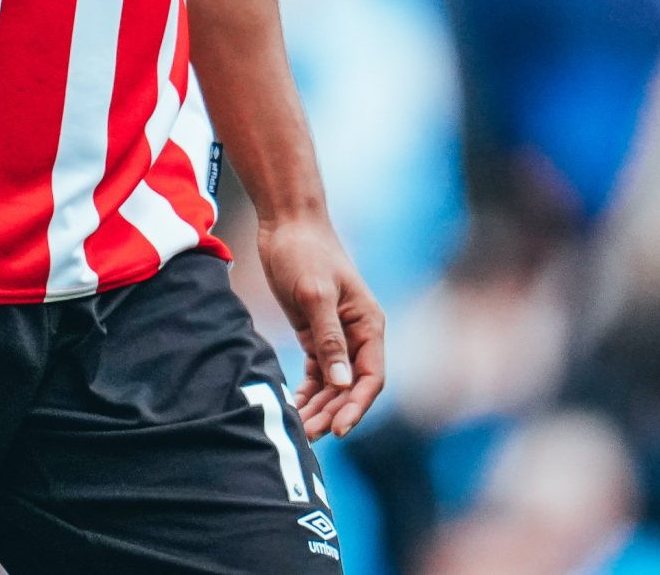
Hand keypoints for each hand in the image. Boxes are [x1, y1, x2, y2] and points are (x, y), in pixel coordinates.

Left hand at [259, 214, 384, 439]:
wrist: (287, 223)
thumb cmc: (304, 253)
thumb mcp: (315, 295)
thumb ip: (329, 339)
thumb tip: (343, 383)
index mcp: (369, 324)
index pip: (371, 378)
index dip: (357, 407)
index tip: (338, 430)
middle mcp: (358, 334)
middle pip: (352, 387)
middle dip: (333, 412)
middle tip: (308, 435)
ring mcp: (337, 335)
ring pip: (334, 383)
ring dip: (320, 406)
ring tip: (300, 428)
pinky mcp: (315, 333)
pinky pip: (317, 372)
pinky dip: (308, 391)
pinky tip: (295, 406)